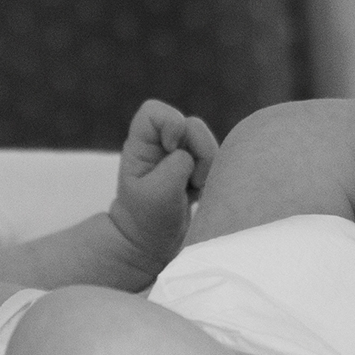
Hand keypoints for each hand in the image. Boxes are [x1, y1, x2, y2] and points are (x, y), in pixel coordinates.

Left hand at [109, 100, 217, 269]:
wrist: (152, 243)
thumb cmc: (146, 219)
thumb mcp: (158, 194)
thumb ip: (175, 167)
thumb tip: (191, 156)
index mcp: (140, 146)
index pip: (154, 111)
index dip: (170, 123)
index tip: (172, 151)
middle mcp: (159, 144)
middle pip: (190, 124)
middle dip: (199, 149)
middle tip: (191, 178)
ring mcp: (178, 155)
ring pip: (206, 141)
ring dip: (207, 164)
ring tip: (194, 188)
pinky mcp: (194, 167)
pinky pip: (214, 157)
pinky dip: (212, 173)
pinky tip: (199, 191)